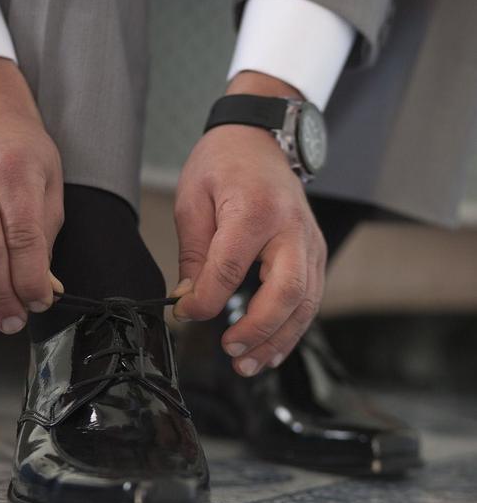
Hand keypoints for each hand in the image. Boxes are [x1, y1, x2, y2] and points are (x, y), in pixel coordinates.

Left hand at [172, 72, 326, 375]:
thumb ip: (195, 256)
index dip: (207, 300)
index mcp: (255, 210)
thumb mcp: (194, 201)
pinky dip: (292, 329)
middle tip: (230, 352)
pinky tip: (270, 350)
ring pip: (306, 303)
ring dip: (279, 340)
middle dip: (259, 330)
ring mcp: (311, 242)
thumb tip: (190, 302)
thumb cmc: (225, 162)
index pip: (231, 268)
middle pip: (287, 291)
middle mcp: (291, 228)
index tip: (186, 313)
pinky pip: (310, 299)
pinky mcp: (316, 253)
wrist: (261, 137)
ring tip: (249, 365)